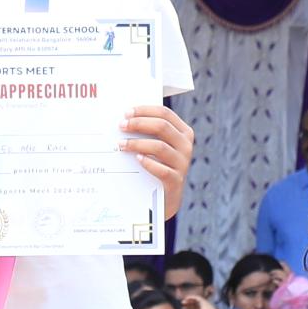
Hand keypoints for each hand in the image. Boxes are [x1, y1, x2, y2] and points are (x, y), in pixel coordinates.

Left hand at [122, 104, 194, 219]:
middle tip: (122, 126)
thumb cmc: (158, 166)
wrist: (166, 197)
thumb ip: (149, 132)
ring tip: (121, 145)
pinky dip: (147, 163)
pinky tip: (136, 160)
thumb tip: (127, 119)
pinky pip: (161, 170)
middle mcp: (186, 146)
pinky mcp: (176, 181)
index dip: (145, 110)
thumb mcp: (158, 147)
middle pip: (162, 126)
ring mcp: (182, 164)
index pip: (165, 113)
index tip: (127, 113)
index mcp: (183, 132)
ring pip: (159, 147)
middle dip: (139, 124)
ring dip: (137, 143)